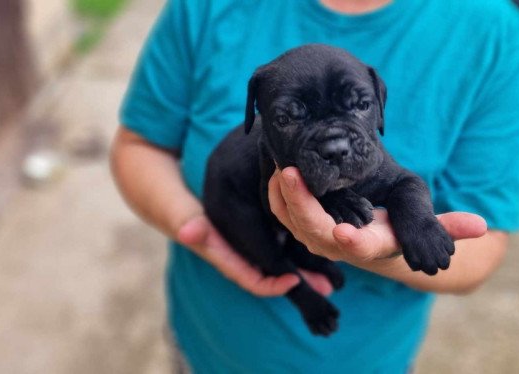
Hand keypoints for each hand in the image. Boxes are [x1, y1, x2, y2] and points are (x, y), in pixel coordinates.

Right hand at [176, 215, 334, 296]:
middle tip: (330, 287)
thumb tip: (186, 232)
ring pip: (283, 267)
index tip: (293, 281)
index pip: (251, 280)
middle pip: (275, 278)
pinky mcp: (260, 242)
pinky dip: (302, 254)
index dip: (272, 285)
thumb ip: (189, 226)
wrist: (184, 214)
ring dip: (306, 271)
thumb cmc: (184, 217)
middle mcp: (243, 262)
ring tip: (334, 280)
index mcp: (227, 260)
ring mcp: (252, 255)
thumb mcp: (185, 220)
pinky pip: (284, 253)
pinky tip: (322, 248)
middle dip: (301, 284)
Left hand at [268, 167, 486, 263]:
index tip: (344, 234)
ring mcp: (317, 235)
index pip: (363, 249)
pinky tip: (277, 166)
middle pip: (314, 233)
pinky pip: (282, 211)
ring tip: (280, 163)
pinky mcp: (301, 222)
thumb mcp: (420, 209)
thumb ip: (445, 224)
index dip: (353, 244)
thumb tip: (482, 226)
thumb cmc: (398, 211)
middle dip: (300, 206)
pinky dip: (276, 193)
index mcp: (373, 243)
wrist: (373, 217)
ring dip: (282, 196)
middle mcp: (341, 244)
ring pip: (292, 222)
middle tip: (290, 173)